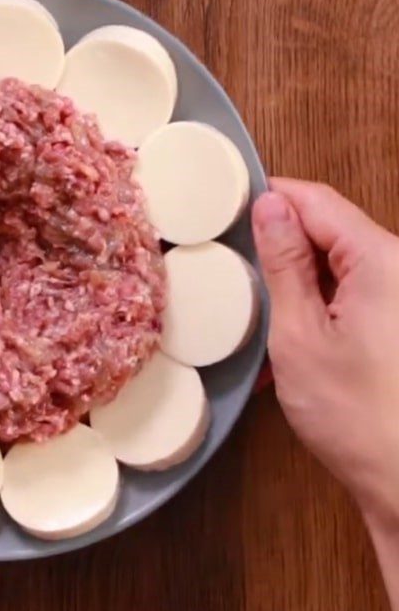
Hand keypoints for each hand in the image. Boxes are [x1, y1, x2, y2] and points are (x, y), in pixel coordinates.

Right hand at [253, 178, 398, 527]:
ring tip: (258, 319)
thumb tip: (268, 206)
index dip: (272, 197)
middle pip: (330, 231)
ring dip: (296, 285)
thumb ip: (283, 264)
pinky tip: (289, 344)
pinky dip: (318, 309)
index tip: (228, 208)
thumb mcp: (298, 334)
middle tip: (234, 272)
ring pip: (338, 265)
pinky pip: (353, 293)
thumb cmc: (354, 413)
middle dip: (281, 248)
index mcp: (382, 259)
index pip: (318, 201)